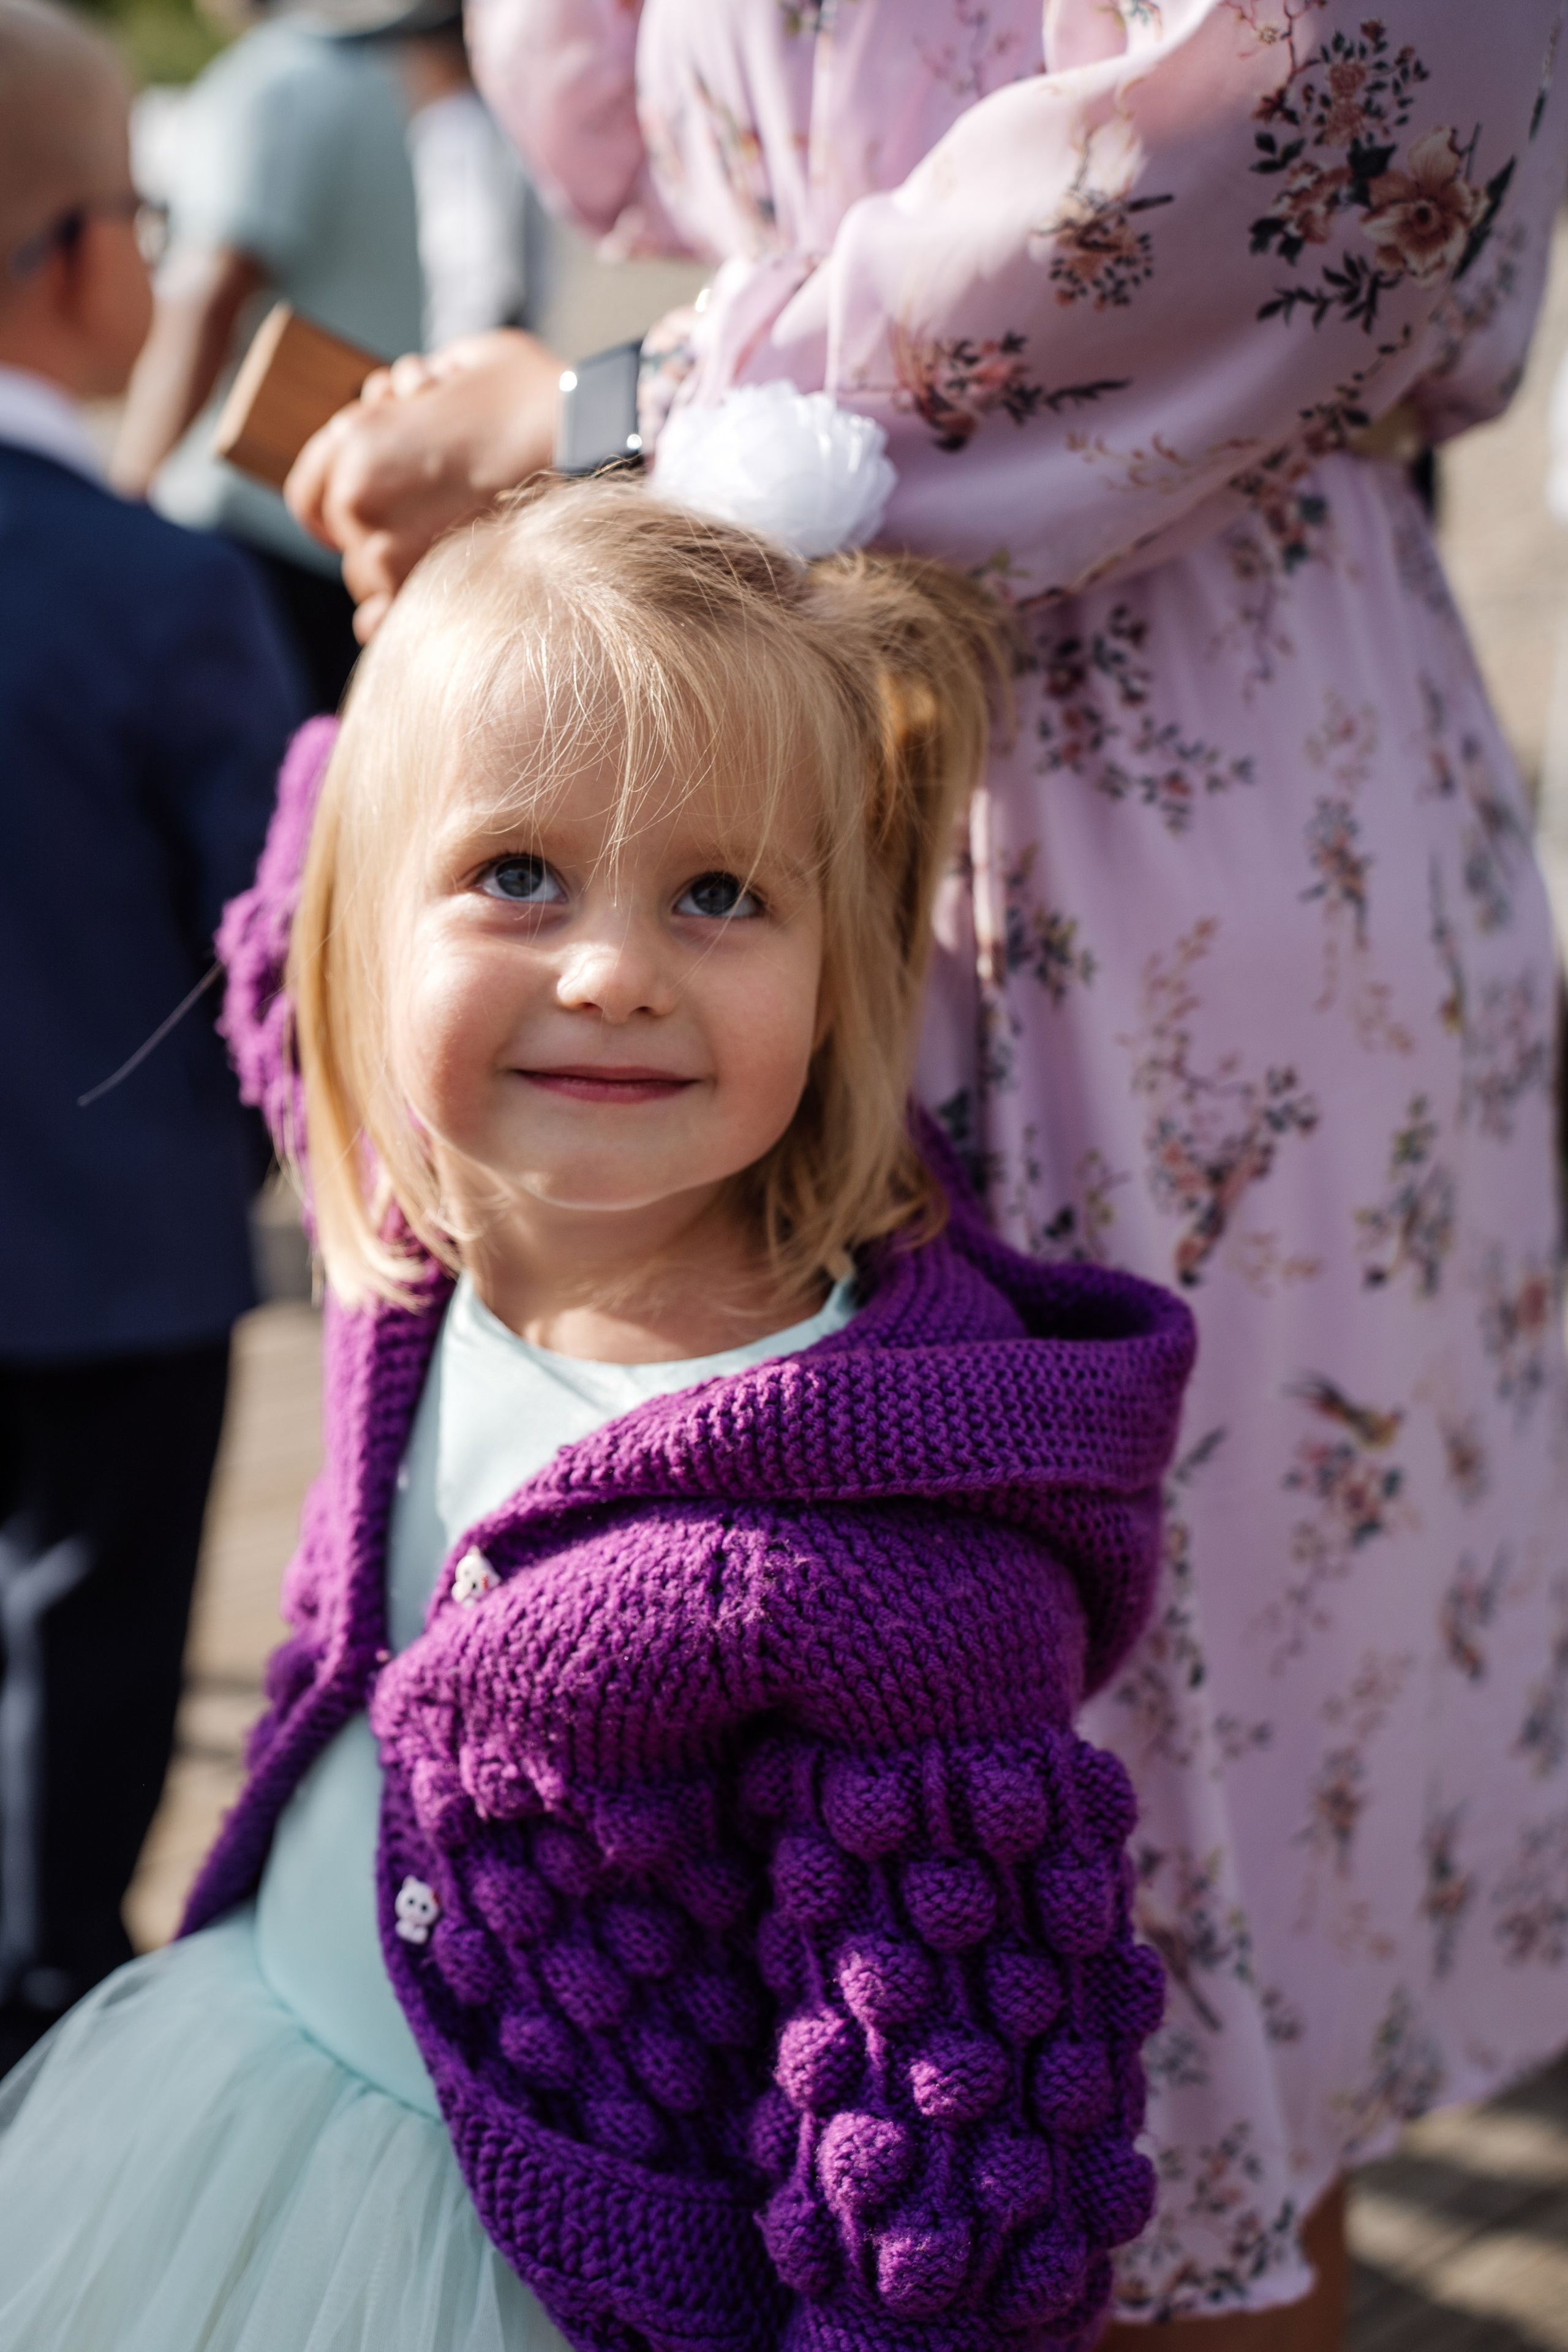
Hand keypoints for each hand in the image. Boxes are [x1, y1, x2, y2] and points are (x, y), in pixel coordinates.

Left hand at [284, 328, 564, 640]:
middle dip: (380, 530)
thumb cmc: (527, 394)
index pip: (308, 495)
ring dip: (401, 568)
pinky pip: (388, 622)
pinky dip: (399, 616)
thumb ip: (404, 401)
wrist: (587, 440)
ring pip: (372, 581)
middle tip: (434, 513)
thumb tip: (387, 407)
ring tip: (456, 540)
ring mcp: (393, 555)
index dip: (333, 500)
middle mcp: (359, 502)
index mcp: (354, 443)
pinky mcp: (430, 593)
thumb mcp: (450, 370)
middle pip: (346, 543)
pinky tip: (426, 602)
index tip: (362, 508)